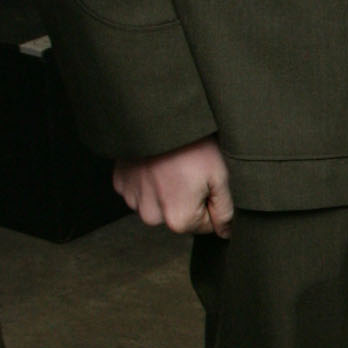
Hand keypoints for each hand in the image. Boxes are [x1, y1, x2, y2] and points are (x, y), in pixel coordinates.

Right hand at [113, 137, 233, 236]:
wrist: (158, 116)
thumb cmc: (193, 145)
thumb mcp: (221, 177)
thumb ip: (225, 211)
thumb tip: (226, 232)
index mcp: (179, 220)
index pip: (206, 224)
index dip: (212, 201)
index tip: (208, 180)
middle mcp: (152, 217)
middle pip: (180, 214)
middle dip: (190, 197)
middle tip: (191, 169)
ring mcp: (133, 200)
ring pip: (159, 202)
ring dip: (168, 188)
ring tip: (174, 163)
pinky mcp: (120, 183)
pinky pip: (140, 189)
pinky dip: (149, 178)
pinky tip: (156, 160)